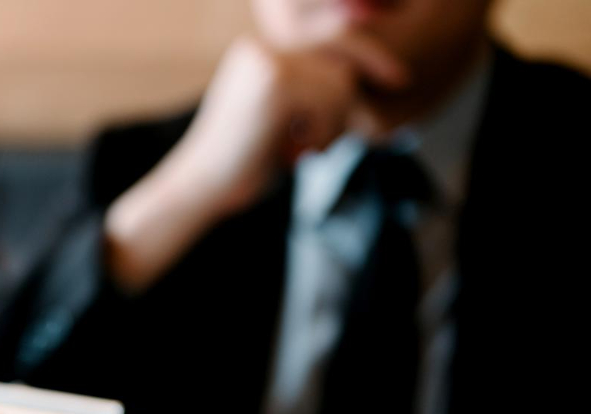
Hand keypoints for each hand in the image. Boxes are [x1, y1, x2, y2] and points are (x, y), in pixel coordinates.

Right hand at [105, 33, 408, 290]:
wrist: (201, 190)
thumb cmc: (240, 165)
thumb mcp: (280, 120)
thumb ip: (310, 92)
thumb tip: (361, 75)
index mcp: (256, 51)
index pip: (328, 37)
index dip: (367, 55)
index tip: (398, 79)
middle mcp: (259, 47)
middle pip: (340, 56)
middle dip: (346, 102)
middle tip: (334, 141)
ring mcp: (266, 61)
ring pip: (340, 83)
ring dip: (331, 126)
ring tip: (300, 151)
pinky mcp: (275, 83)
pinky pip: (330, 100)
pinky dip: (322, 133)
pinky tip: (293, 153)